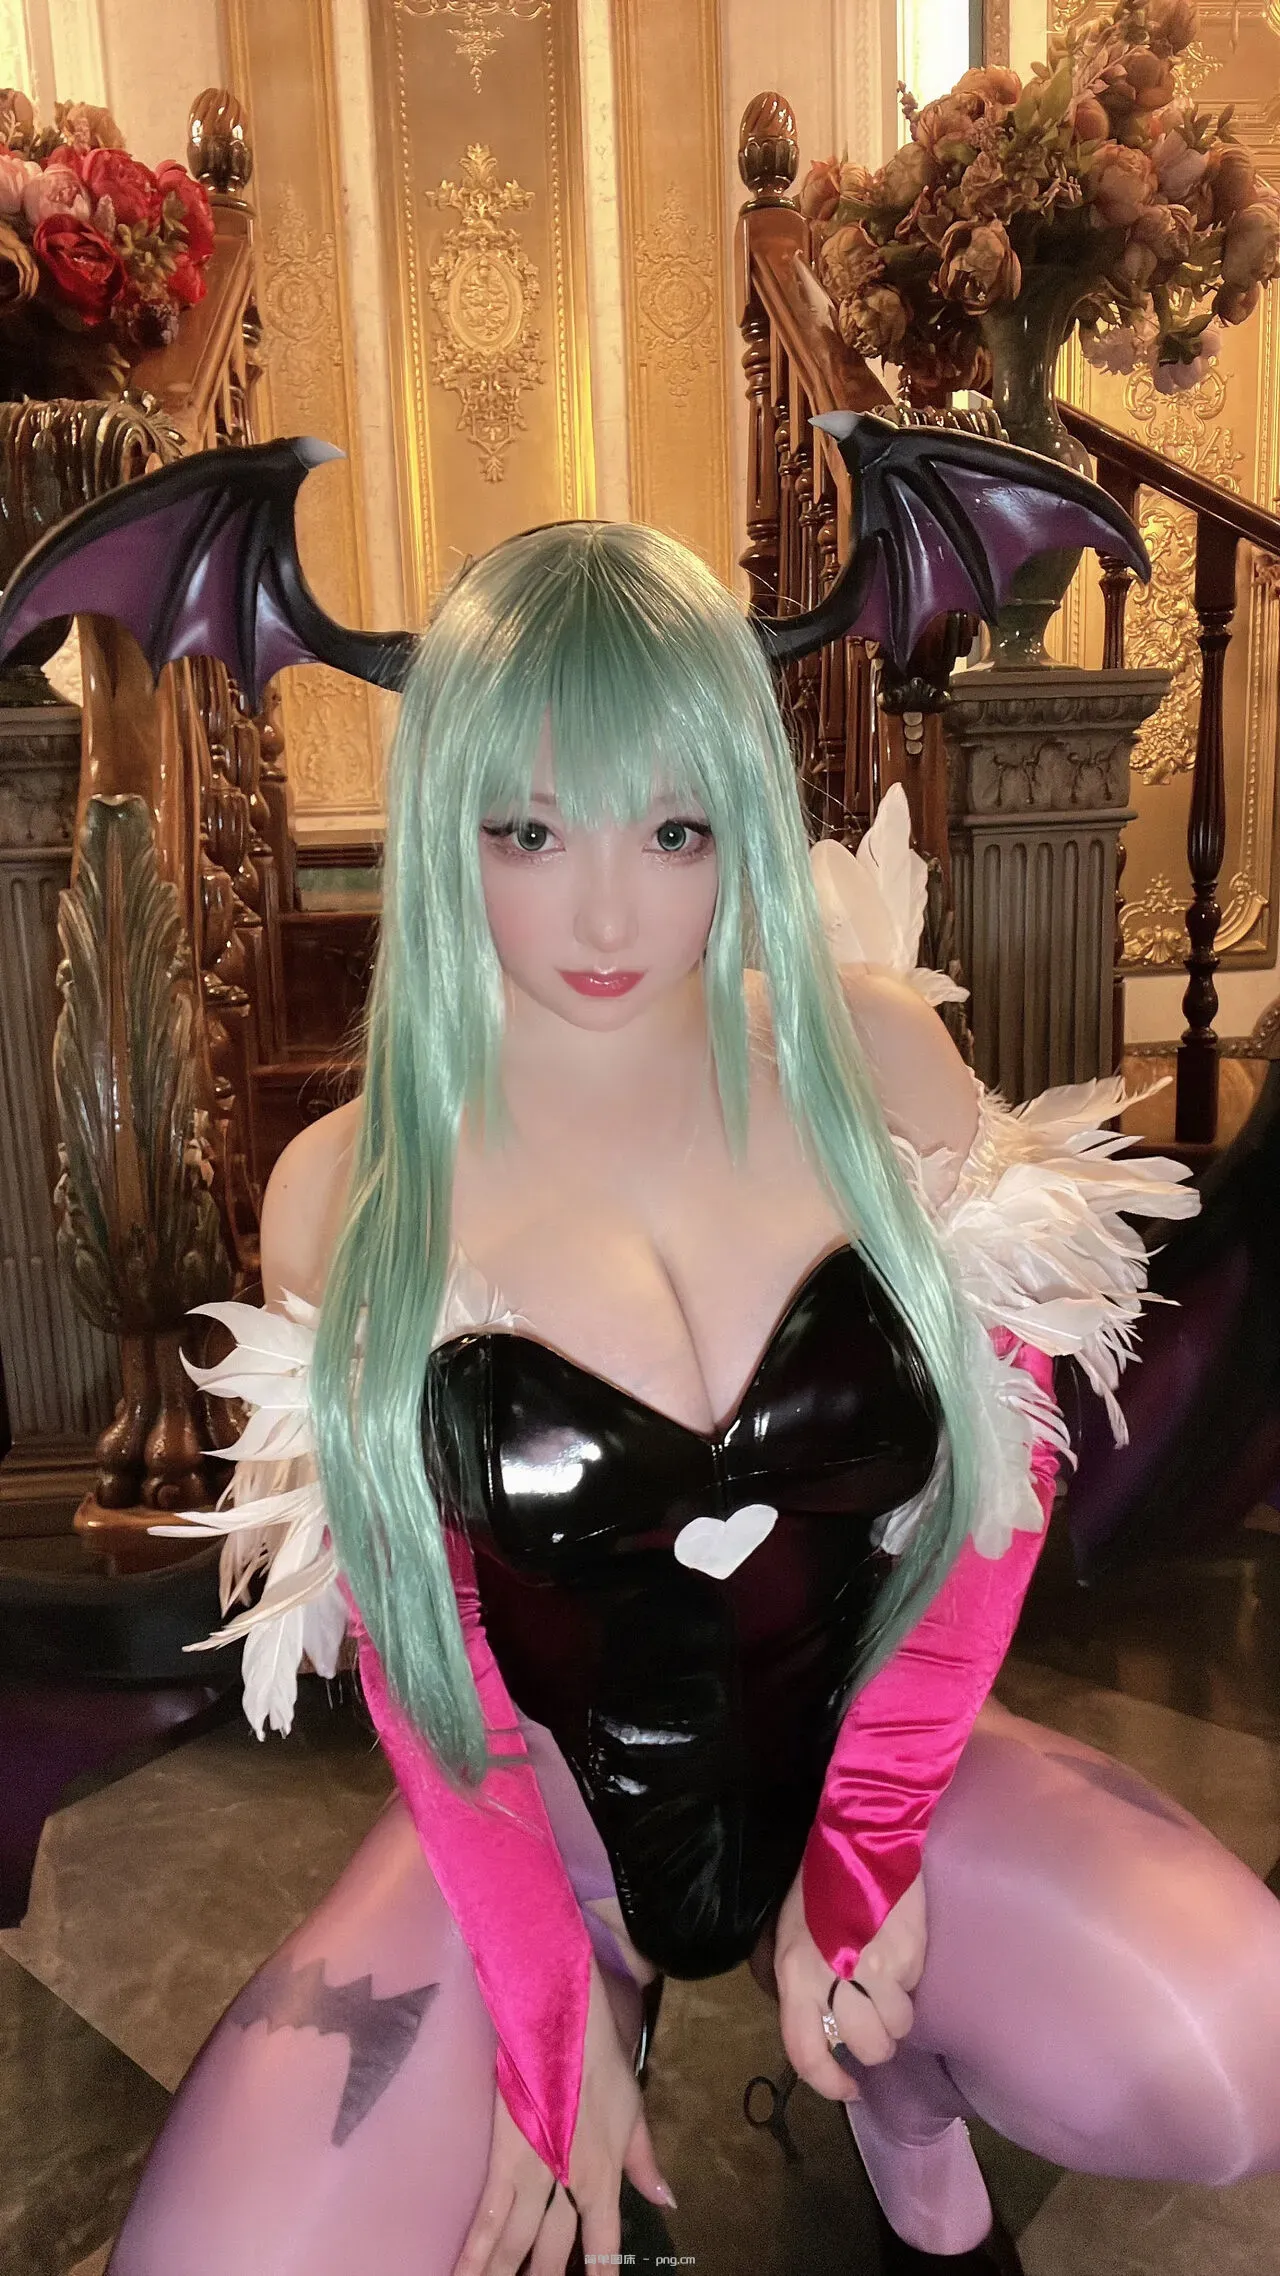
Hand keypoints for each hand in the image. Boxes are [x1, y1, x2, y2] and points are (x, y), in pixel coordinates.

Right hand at [452, 1959, 675, 2275]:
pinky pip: (487, 2214)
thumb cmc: (604, 2065)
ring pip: (515, 2242)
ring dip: (500, 2275)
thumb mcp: (634, 2114)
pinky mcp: (502, 2157)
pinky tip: (461, 2273)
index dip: (600, 2272)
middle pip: (551, 2250)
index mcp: (603, 2176)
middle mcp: (567, 2185)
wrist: (568, 2028)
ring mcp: (532, 2174)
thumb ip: (644, 2163)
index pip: (603, 2241)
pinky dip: (475, 2249)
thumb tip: (666, 2200)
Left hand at [772, 1869, 925, 2102]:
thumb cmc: (819, 1886)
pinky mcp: (912, 1955)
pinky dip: (908, 1984)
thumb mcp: (789, 1936)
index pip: (806, 2051)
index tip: (847, 2089)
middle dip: (872, 2045)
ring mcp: (879, 1968)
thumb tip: (821, 2027)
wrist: (864, 1837)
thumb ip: (800, 1986)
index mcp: (796, 1972)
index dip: (828, 2082)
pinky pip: (915, 1992)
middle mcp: (836, 1978)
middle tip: (871, 2023)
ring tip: (885, 1985)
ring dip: (893, 2016)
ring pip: (899, 2028)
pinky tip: (896, 1954)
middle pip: (867, 2048)